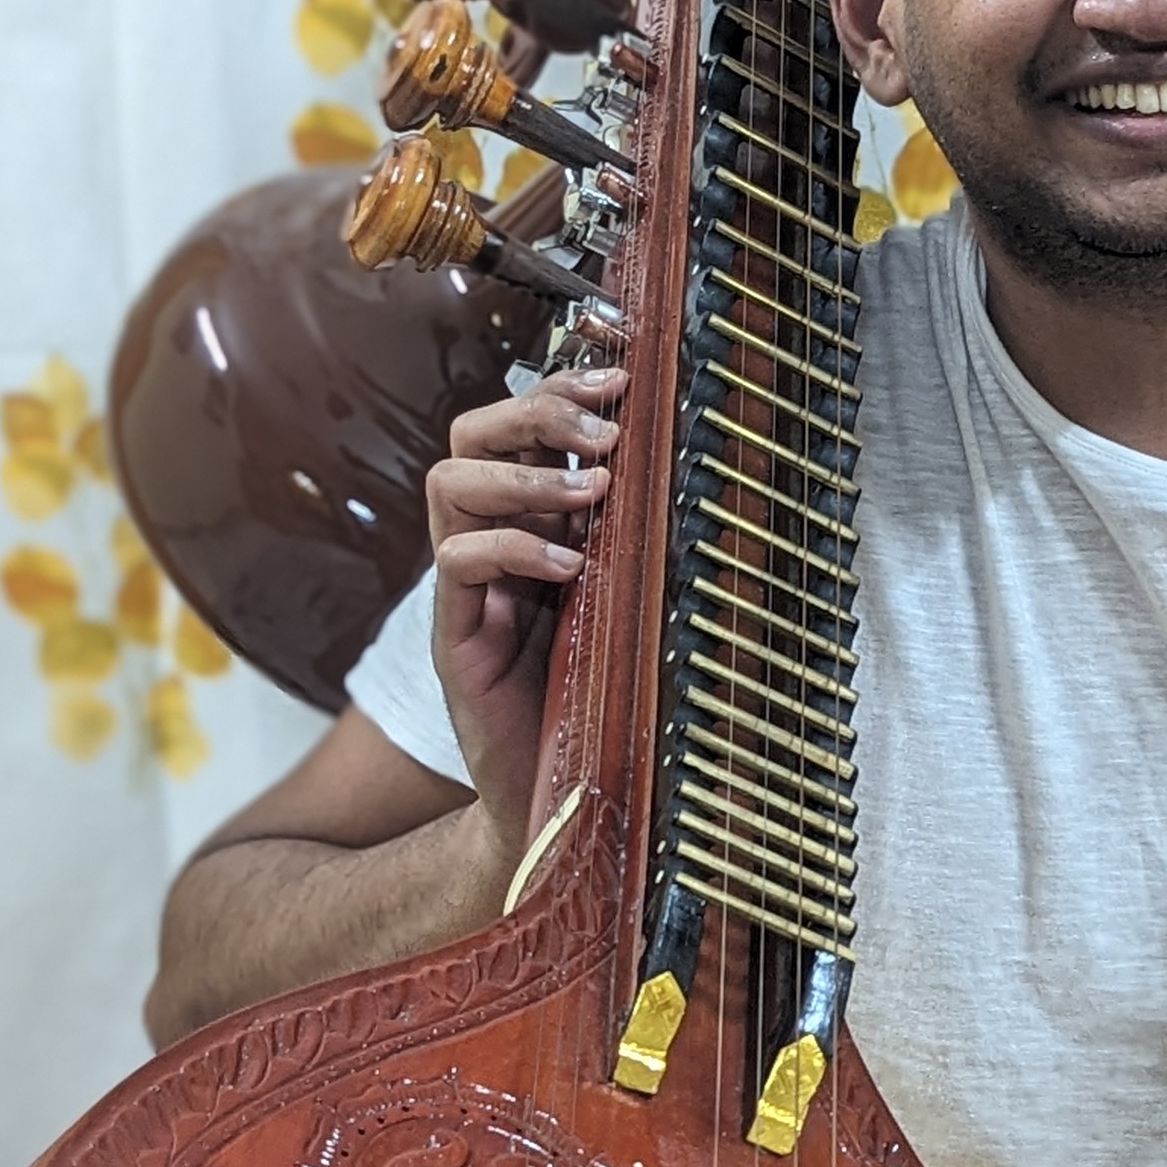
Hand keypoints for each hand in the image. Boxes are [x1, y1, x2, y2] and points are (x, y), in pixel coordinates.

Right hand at [426, 366, 621, 851]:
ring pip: (452, 483)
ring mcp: (470, 584)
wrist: (562, 796)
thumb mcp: (643, 603)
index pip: (527, 424)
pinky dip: (512, 549)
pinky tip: (567, 565)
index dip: (564, 386)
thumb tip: (714, 475)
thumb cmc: (608, 697)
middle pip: (474, 431)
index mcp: (540, 519)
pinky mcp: (455, 634)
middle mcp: (497, 538)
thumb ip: (654, 544)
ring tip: (589, 490)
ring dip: (523, 473)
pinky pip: (458, 563)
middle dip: (537, 410)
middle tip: (604, 426)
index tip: (622, 370)